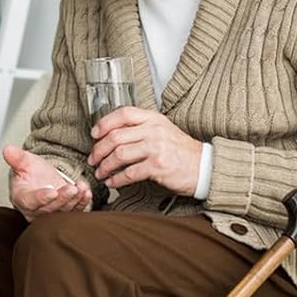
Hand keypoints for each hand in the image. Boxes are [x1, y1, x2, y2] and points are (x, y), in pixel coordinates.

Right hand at [2, 143, 92, 218]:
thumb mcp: (24, 161)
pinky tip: (85, 192)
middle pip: (50, 208)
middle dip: (63, 198)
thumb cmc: (32, 172)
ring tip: (80, 188)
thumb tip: (7, 150)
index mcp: (22, 199)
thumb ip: (16, 157)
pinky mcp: (64, 213)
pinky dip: (82, 202)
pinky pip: (74, 211)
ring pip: (64, 211)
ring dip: (74, 200)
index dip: (42, 198)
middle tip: (72, 188)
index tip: (52, 191)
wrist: (43, 178)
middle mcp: (36, 210)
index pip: (31, 202)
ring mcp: (51, 214)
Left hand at [87, 107, 202, 193]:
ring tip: (100, 172)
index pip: (123, 113)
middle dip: (99, 149)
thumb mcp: (163, 129)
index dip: (104, 123)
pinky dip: (117, 179)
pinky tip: (112, 182)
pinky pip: (129, 173)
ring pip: (119, 155)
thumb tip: (112, 133)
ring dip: (105, 166)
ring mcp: (156, 148)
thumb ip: (141, 127)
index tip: (94, 134)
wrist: (204, 167)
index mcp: (153, 118)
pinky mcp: (158, 167)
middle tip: (92, 158)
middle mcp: (153, 130)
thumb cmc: (181, 150)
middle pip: (116, 136)